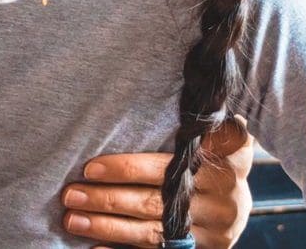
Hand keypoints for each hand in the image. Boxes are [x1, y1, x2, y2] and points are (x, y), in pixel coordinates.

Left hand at [61, 116, 254, 248]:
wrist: (236, 208)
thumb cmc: (212, 159)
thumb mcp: (221, 135)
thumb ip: (202, 118)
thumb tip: (170, 74)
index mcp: (228, 159)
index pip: (171, 161)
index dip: (127, 168)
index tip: (90, 167)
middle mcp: (225, 197)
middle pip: (154, 198)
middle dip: (106, 197)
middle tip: (69, 193)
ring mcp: (214, 230)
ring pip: (151, 229)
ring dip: (106, 226)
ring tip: (72, 219)